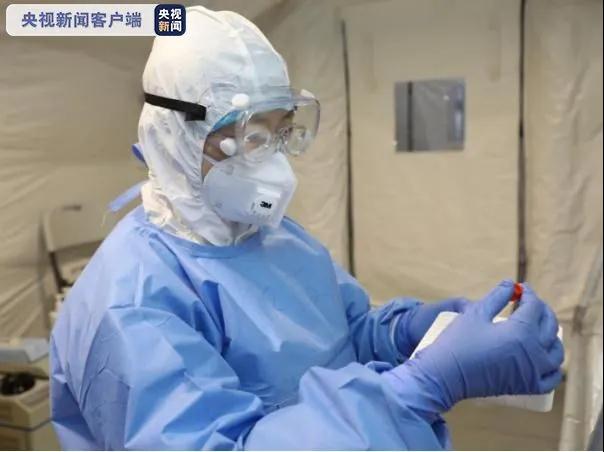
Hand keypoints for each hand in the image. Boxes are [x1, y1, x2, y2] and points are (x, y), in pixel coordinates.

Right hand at [387, 280, 563, 412]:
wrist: (444, 376)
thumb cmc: (457, 342)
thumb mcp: (475, 313)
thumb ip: (497, 296)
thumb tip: (510, 283)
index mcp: (521, 331)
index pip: (535, 306)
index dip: (529, 293)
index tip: (520, 288)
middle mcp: (533, 352)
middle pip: (550, 326)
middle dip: (542, 310)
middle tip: (529, 303)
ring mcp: (533, 372)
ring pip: (556, 352)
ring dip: (552, 336)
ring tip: (539, 327)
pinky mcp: (526, 386)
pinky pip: (551, 377)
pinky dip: (553, 366)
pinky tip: (546, 358)